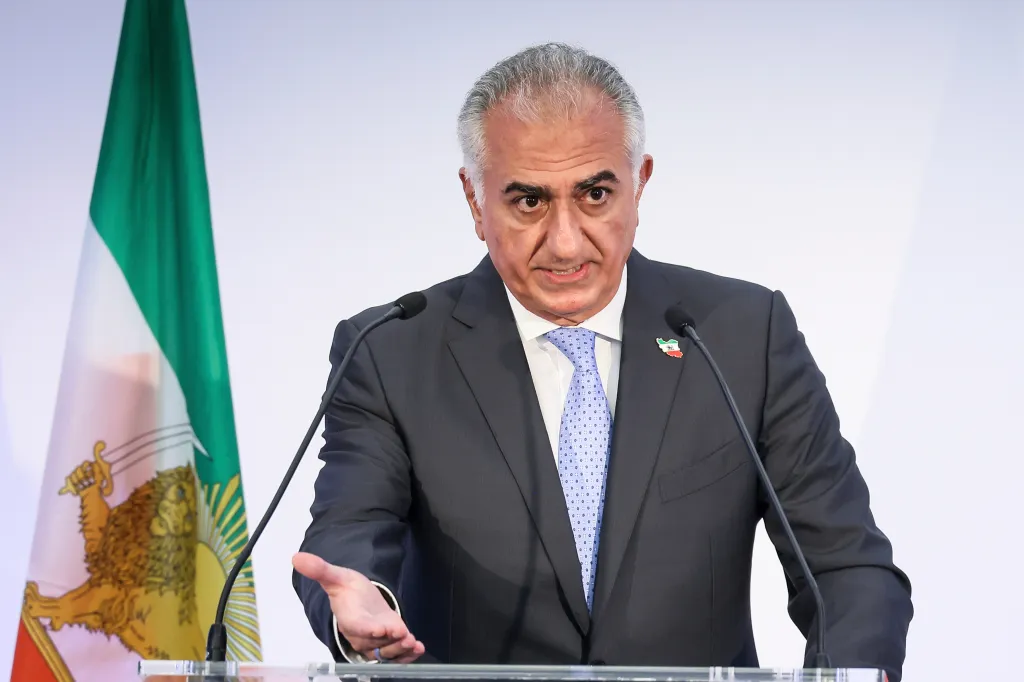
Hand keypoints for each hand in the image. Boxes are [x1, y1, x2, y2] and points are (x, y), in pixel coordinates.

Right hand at [292, 552, 424, 662]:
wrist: (359, 599)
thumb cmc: (348, 590)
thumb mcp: (337, 577)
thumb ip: (320, 570)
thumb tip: (297, 557)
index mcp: (348, 618)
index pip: (356, 626)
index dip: (367, 629)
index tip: (379, 629)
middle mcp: (361, 635)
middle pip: (374, 644)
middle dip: (389, 642)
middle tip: (404, 635)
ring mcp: (376, 642)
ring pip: (387, 652)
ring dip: (401, 650)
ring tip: (412, 642)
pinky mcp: (388, 644)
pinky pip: (397, 655)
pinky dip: (408, 655)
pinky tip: (418, 648)